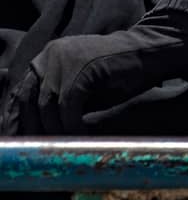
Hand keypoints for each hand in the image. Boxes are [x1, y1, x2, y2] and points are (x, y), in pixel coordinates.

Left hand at [0, 11, 187, 134]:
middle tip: (47, 147)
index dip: (24, 119)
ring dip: (55, 128)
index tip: (29, 139)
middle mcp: (51, 54)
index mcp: (49, 56)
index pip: (24, 92)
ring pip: (47, 104)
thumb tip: (45, 128)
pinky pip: (67, 104)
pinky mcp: (81, 68)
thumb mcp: (85, 86)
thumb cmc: (122, 72)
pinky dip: (72, 123)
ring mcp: (64, 59)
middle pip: (30, 99)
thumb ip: (62, 99)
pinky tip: (81, 133)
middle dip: (37, 126)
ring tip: (66, 144)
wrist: (153, 52)